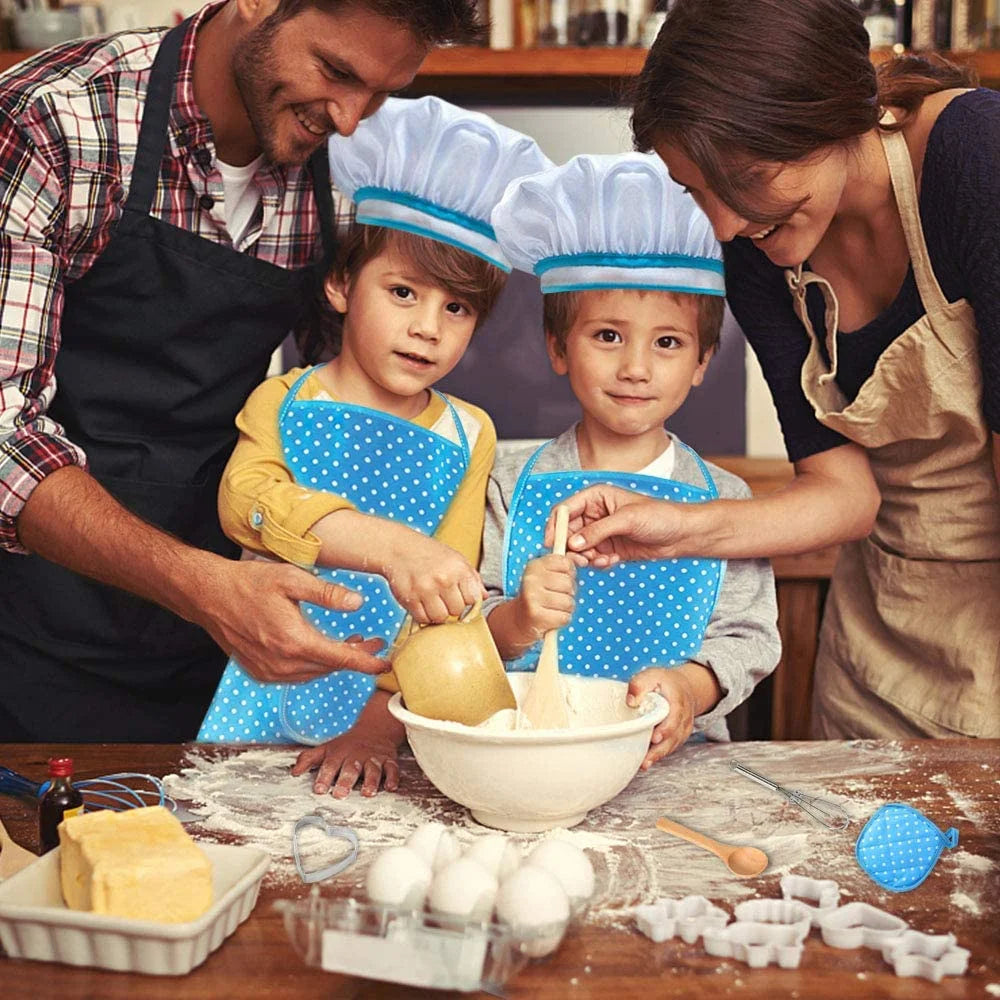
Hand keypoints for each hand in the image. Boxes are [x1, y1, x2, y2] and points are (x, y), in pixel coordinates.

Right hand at [186, 557, 389, 682]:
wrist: (209, 596)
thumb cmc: (249, 583)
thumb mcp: (292, 579)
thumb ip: (327, 593)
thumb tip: (358, 604)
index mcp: (295, 641)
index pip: (342, 659)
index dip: (368, 662)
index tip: (386, 664)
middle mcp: (283, 664)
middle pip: (331, 667)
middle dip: (355, 657)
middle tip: (372, 642)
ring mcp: (270, 672)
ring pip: (315, 673)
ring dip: (334, 660)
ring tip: (351, 642)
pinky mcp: (261, 672)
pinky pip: (297, 675)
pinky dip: (313, 664)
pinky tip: (320, 647)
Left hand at [290, 692, 402, 796]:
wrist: (375, 729)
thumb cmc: (347, 744)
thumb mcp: (327, 748)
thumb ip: (309, 759)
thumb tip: (294, 772)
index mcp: (340, 753)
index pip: (330, 765)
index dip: (324, 776)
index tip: (319, 789)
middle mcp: (357, 756)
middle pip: (351, 768)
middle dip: (345, 781)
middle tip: (340, 794)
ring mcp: (373, 758)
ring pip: (373, 769)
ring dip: (371, 781)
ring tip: (367, 793)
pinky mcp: (389, 760)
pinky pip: (392, 769)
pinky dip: (392, 778)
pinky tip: (390, 787)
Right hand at [382, 533, 483, 623]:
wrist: (398, 548)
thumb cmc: (430, 554)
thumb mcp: (456, 559)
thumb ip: (472, 579)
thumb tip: (484, 597)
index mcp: (459, 568)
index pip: (473, 599)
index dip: (466, 599)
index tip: (459, 595)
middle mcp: (444, 579)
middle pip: (457, 611)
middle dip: (451, 607)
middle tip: (443, 597)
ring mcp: (426, 589)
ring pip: (441, 618)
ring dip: (438, 613)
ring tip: (433, 601)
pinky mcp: (410, 599)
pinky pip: (423, 619)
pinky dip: (423, 615)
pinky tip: (422, 603)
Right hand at [511, 553, 577, 643]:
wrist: (520, 620)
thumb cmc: (540, 596)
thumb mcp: (548, 575)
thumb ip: (566, 564)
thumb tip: (584, 560)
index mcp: (534, 566)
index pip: (565, 563)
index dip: (569, 574)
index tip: (561, 580)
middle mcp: (531, 579)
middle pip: (569, 584)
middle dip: (569, 593)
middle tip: (556, 597)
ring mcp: (531, 597)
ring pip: (568, 602)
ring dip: (566, 608)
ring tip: (553, 608)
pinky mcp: (535, 615)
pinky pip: (565, 617)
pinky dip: (562, 620)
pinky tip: (551, 618)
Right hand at [545, 485, 686, 566]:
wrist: (681, 534)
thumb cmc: (659, 516)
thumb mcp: (627, 520)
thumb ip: (599, 531)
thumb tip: (573, 542)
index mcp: (596, 497)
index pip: (566, 510)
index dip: (556, 526)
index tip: (552, 543)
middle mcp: (596, 514)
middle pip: (569, 531)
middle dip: (570, 547)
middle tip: (577, 560)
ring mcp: (602, 532)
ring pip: (579, 548)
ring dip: (585, 557)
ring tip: (600, 560)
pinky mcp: (609, 548)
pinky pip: (593, 557)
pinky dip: (598, 562)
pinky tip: (611, 561)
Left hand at [627, 667, 700, 767]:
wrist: (681, 687)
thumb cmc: (663, 682)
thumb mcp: (651, 676)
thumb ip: (639, 685)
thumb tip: (630, 702)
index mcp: (678, 701)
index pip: (675, 717)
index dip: (666, 729)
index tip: (655, 738)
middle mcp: (683, 717)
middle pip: (674, 736)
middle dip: (660, 749)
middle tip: (646, 759)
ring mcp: (682, 728)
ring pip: (672, 744)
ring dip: (658, 755)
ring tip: (644, 764)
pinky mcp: (678, 736)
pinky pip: (670, 747)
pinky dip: (659, 755)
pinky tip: (646, 762)